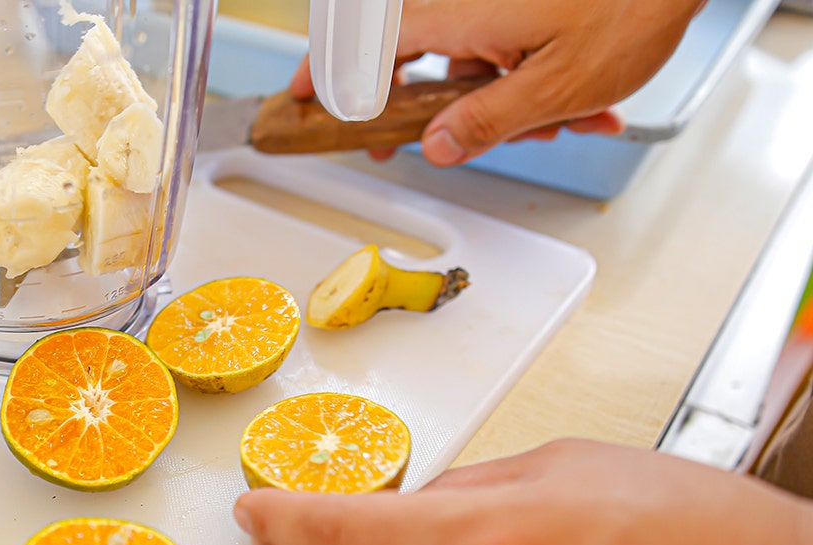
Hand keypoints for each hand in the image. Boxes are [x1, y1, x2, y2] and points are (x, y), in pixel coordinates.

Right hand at [291, 0, 707, 165]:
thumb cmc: (629, 9)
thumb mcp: (556, 87)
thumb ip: (487, 121)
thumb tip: (436, 145)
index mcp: (462, 17)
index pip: (369, 47)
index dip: (327, 75)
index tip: (302, 98)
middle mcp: (468, 4)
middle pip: (409, 58)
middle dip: (425, 108)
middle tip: (414, 143)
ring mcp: (493, 6)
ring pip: (467, 62)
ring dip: (501, 101)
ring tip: (562, 122)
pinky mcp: (518, 8)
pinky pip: (501, 50)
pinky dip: (529, 81)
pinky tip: (580, 105)